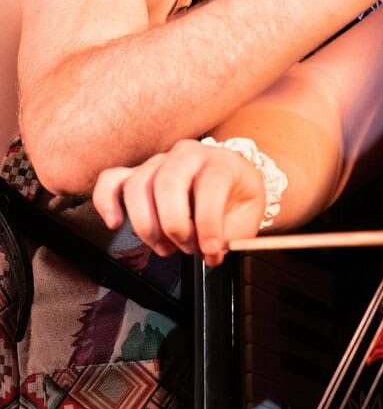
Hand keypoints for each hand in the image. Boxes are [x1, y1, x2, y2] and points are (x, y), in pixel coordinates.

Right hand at [92, 139, 265, 266]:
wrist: (230, 180)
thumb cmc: (236, 197)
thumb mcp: (248, 216)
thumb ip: (233, 235)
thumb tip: (211, 253)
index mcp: (221, 163)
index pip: (210, 186)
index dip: (208, 223)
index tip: (210, 251)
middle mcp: (188, 155)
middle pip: (168, 183)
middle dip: (174, 225)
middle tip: (187, 248)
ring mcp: (159, 162)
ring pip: (138, 185)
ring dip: (147, 224)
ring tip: (164, 247)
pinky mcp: (138, 174)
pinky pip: (112, 180)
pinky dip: (107, 201)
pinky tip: (115, 222)